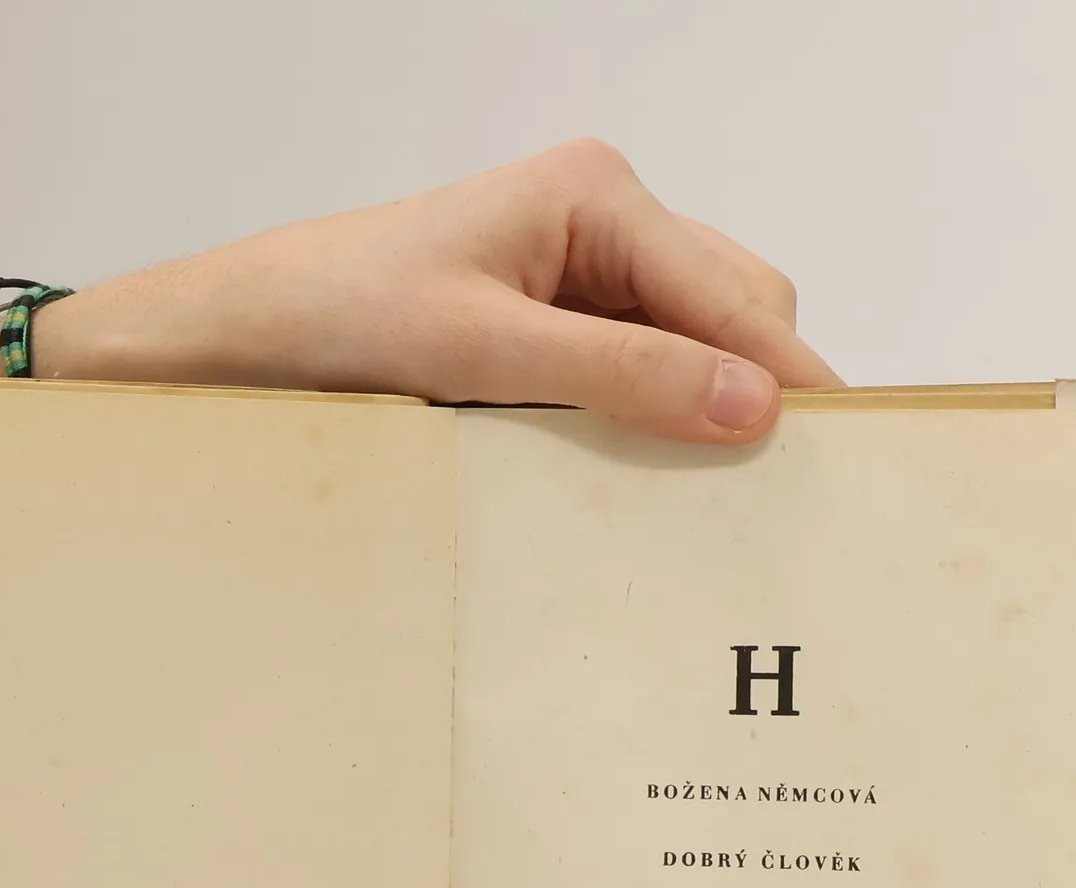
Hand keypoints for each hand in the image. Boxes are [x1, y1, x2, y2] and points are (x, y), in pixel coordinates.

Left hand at [23, 140, 837, 444]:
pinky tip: (647, 480)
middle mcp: (599, 227)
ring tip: (718, 503)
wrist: (232, 342)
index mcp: (595, 197)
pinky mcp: (546, 333)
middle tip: (777, 500)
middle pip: (733, 313)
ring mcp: (575, 281)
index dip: (789, 375)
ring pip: (692, 350)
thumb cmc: (333, 317)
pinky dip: (652, 427)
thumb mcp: (483, 353)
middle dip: (755, 395)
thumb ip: (622, 376)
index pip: (736, 291)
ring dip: (704, 417)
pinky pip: (636, 378)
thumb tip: (753, 407)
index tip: (843, 456)